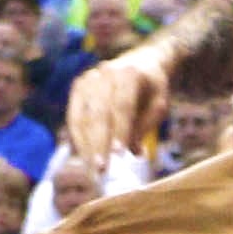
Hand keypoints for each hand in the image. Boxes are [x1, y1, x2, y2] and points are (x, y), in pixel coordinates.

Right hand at [63, 47, 172, 166]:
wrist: (141, 62)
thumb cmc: (152, 89)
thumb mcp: (158, 106)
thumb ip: (144, 126)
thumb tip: (132, 153)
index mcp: (129, 74)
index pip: (122, 105)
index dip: (120, 130)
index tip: (119, 155)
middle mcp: (104, 73)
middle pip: (98, 113)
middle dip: (99, 144)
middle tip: (101, 170)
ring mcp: (88, 79)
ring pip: (82, 116)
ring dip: (85, 146)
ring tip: (92, 171)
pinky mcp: (78, 87)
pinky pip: (74, 117)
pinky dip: (78, 138)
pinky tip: (84, 157)